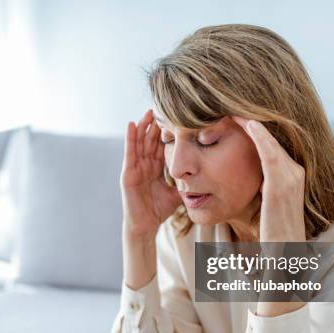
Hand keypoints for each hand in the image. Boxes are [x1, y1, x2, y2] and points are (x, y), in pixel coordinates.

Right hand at [121, 109, 181, 236]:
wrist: (145, 225)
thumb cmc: (158, 210)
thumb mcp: (177, 193)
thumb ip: (187, 184)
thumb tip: (206, 180)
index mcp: (156, 167)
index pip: (162, 144)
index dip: (168, 131)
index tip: (176, 115)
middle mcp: (145, 164)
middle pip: (151, 139)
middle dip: (156, 123)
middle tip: (162, 105)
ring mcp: (135, 167)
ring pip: (140, 142)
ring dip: (143, 126)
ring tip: (148, 111)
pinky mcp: (127, 173)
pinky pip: (129, 153)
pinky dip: (130, 138)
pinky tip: (131, 124)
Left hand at [231, 117, 306, 316]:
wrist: (284, 260)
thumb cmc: (272, 235)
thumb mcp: (268, 206)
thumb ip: (263, 187)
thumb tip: (252, 179)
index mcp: (290, 175)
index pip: (270, 143)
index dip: (252, 126)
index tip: (232, 111)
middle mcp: (295, 171)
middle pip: (271, 136)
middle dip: (250, 118)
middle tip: (230, 99)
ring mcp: (291, 176)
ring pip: (269, 139)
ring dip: (251, 121)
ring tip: (232, 104)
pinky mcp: (282, 184)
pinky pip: (268, 152)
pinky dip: (257, 135)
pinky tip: (244, 121)